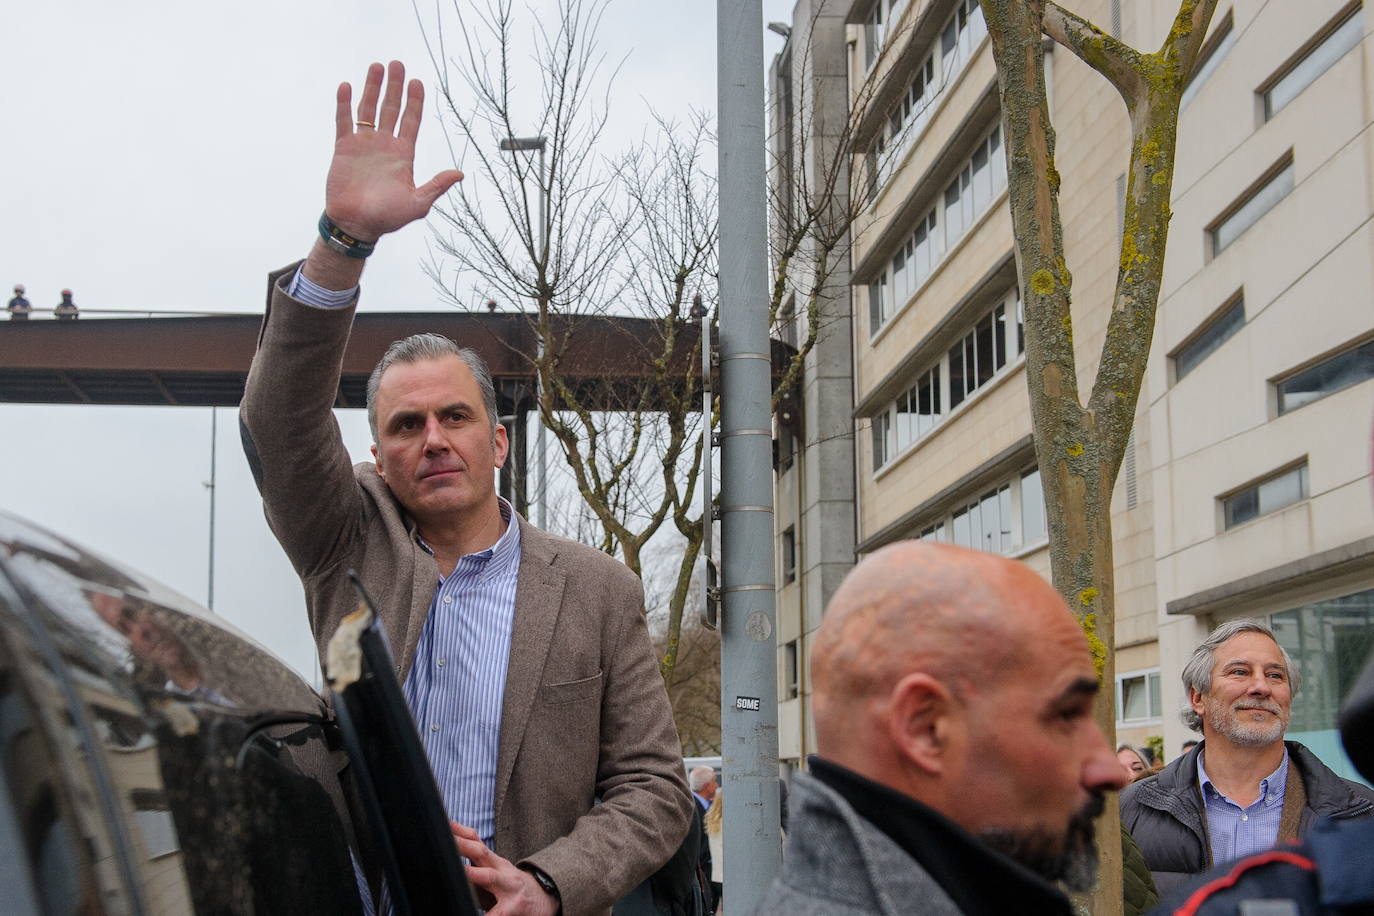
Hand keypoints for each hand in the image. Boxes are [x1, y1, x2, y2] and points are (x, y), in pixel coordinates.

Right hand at [325, 60, 462, 240]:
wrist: (356, 225)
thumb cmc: (387, 218)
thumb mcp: (417, 204)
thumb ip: (436, 186)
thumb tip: (460, 174)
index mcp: (404, 155)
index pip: (411, 121)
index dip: (415, 102)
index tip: (417, 82)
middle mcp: (385, 145)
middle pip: (392, 109)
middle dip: (395, 87)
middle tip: (397, 64)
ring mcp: (364, 144)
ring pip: (369, 109)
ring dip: (372, 88)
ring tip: (376, 67)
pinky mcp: (344, 148)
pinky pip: (344, 121)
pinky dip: (344, 104)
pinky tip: (347, 86)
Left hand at [450, 822, 558, 915]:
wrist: (545, 899)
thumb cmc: (512, 886)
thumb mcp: (496, 870)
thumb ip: (476, 862)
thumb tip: (450, 854)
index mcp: (494, 862)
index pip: (476, 841)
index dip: (460, 832)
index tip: (443, 825)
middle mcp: (502, 870)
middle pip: (481, 852)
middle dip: (463, 846)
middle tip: (445, 842)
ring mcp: (509, 888)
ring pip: (490, 878)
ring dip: (474, 874)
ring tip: (462, 872)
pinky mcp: (513, 908)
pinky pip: (497, 913)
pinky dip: (487, 915)